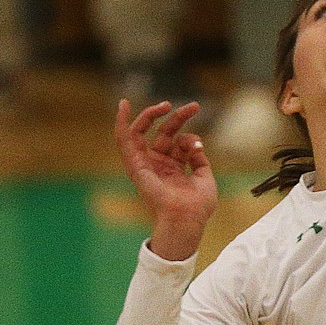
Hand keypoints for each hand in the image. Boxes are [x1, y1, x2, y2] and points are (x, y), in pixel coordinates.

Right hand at [115, 100, 217, 260]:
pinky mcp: (136, 166)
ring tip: (167, 105)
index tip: (195, 116)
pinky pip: (124, 141)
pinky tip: (123, 105)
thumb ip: (198, 158)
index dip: (185, 128)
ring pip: (142, 132)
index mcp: (173, 167)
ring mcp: (146, 164)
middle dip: (177, 117)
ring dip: (152, 115)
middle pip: (164, 132)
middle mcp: (158, 164)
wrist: (188, 219)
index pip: (176, 139)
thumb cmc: (198, 206)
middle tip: (194, 106)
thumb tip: (195, 144)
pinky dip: (121, 122)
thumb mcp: (204, 176)